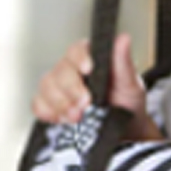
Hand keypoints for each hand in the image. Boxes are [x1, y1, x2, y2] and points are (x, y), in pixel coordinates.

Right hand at [31, 34, 161, 139]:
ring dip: (60, 102)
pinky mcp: (51, 106)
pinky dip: (47, 112)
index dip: (79, 58)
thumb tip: (123, 39)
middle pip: (59, 70)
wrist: (126, 131)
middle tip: (85, 103)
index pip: (76, 50)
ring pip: (46, 86)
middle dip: (71, 88)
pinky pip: (39, 104)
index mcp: (89, 58)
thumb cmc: (128, 104)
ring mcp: (59, 87)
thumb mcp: (131, 84)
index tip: (88, 69)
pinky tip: (61, 119)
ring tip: (77, 116)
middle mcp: (71, 69)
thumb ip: (123, 63)